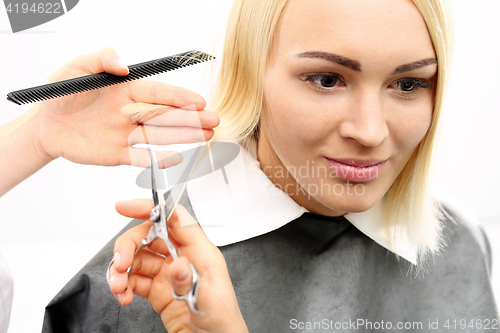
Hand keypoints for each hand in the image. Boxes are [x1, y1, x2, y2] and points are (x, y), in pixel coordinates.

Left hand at [33, 47, 218, 166]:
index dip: (180, 97)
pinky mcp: (118, 154)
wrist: (44, 125)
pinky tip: (176, 158)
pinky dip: (158, 160)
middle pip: (167, 115)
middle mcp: (131, 112)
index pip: (158, 93)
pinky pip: (141, 158)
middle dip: (192, 118)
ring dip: (185, 136)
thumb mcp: (77, 69)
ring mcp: (127, 134)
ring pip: (161, 135)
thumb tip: (123, 64)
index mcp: (126, 90)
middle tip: (214, 121)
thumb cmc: (59, 93)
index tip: (200, 101)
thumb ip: (100, 60)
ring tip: (207, 136)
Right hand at [108, 199, 247, 332]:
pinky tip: (123, 295)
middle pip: (149, 236)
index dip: (149, 208)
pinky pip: (135, 280)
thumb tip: (177, 263)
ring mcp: (169, 275)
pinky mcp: (159, 292)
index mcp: (200, 252)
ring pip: (138, 258)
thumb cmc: (223, 322)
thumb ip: (191, 280)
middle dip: (128, 246)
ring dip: (122, 269)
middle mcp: (183, 259)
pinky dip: (123, 285)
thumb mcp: (210, 298)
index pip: (173, 219)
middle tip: (119, 262)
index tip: (126, 207)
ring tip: (118, 285)